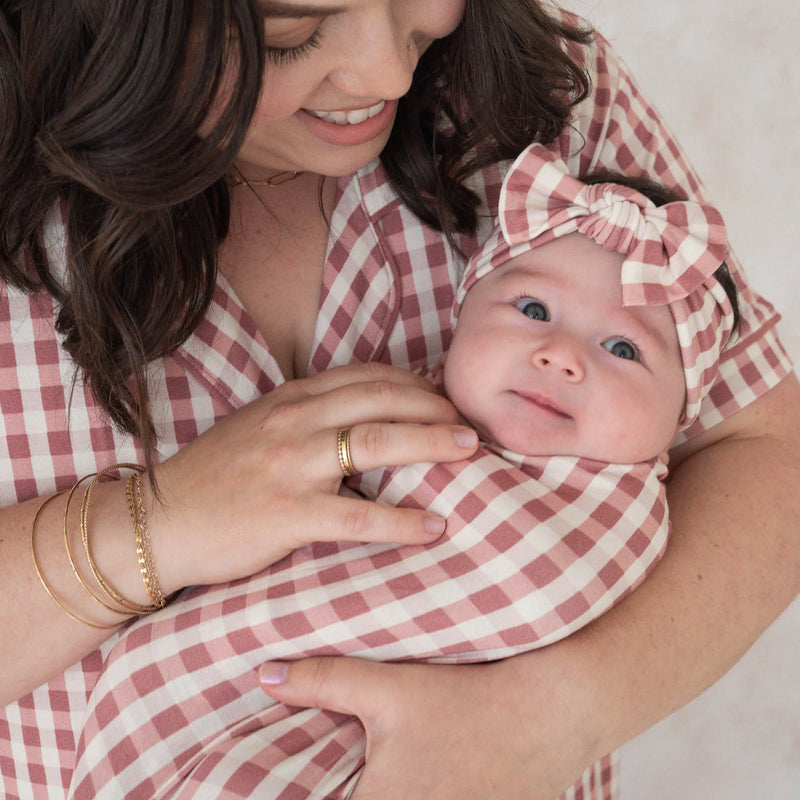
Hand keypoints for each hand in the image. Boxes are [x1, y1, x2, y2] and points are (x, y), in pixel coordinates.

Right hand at [146, 363, 478, 592]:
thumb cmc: (213, 477)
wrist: (159, 521)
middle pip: (381, 400)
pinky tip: (433, 527)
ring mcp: (291, 466)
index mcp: (291, 400)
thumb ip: (307, 417)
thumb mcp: (259, 428)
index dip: (414, 383)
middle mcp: (295, 422)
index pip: (366, 376)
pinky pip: (357, 517)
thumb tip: (360, 420)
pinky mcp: (286, 514)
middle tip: (469, 425)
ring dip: (430, 443)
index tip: (443, 398)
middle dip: (434, 407)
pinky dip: (401, 521)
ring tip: (469, 452)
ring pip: (376, 442)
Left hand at [258, 654, 592, 799]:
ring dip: (378, 790)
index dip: (298, 798)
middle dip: (340, 790)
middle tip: (342, 771)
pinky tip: (420, 777)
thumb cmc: (468, 699)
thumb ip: (322, 681)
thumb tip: (265, 676)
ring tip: (379, 769)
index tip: (273, 793)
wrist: (552, 711)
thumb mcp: (390, 687)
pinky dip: (415, 794)